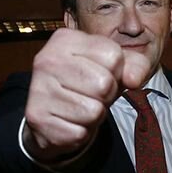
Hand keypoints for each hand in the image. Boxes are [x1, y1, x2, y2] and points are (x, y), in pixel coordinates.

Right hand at [23, 28, 149, 161]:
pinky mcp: (37, 118)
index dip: (116, 72)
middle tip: (91, 96)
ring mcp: (39, 89)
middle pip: (105, 83)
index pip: (114, 56)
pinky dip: (80, 133)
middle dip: (106, 96)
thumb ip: (134, 65)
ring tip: (80, 109)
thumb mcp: (113, 69)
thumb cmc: (87, 86)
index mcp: (65, 39)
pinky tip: (69, 122)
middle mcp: (47, 60)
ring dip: (94, 116)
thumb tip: (134, 79)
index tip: (101, 75)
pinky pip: (79, 132)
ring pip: (94, 111)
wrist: (50, 117)